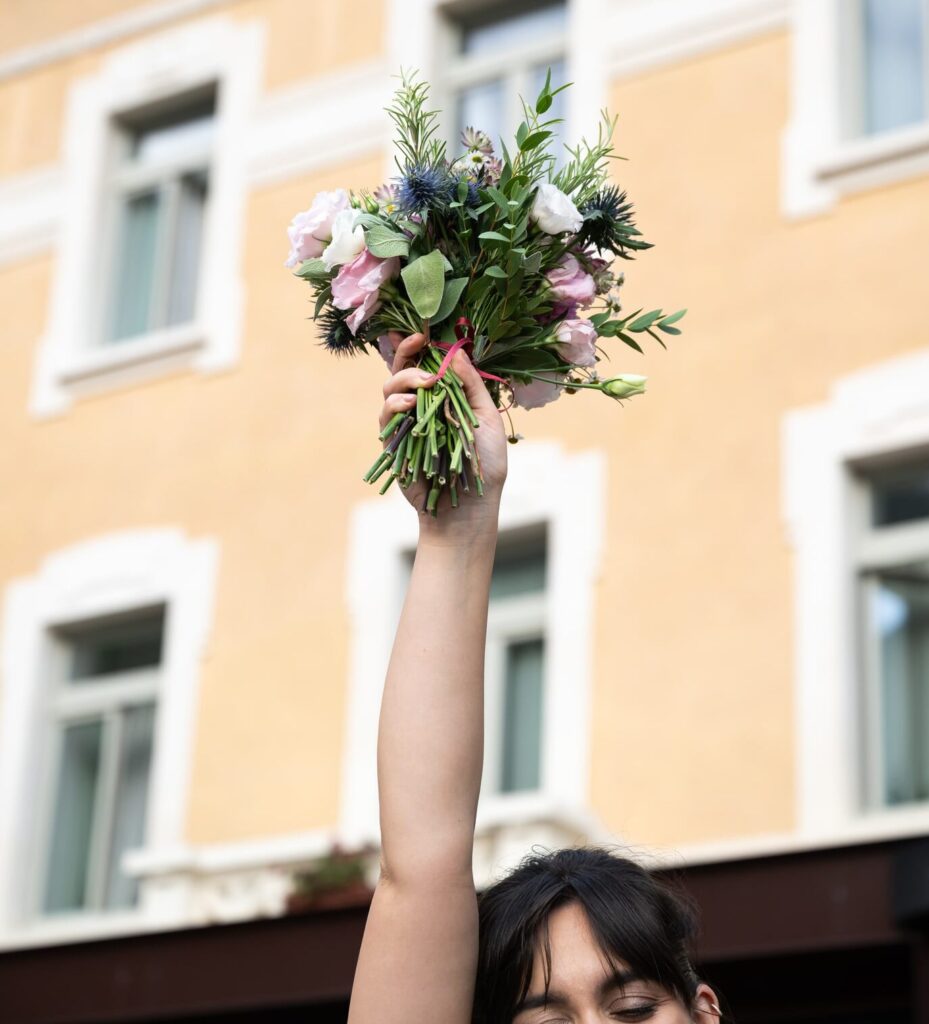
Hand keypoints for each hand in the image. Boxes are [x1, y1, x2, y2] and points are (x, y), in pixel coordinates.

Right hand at [379, 331, 507, 527]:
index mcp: (445, 398)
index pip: (426, 365)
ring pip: (389, 389)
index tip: (423, 331)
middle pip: (402, 371)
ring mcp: (405, 425)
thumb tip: (455, 353)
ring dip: (404, 378)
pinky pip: (386, 416)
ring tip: (423, 383)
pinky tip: (409, 403)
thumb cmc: (485, 466)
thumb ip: (471, 386)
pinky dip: (395, 404)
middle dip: (406, 353)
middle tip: (418, 345)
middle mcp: (422, 408)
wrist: (469, 507)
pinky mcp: (393, 443)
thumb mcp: (487, 419)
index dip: (419, 346)